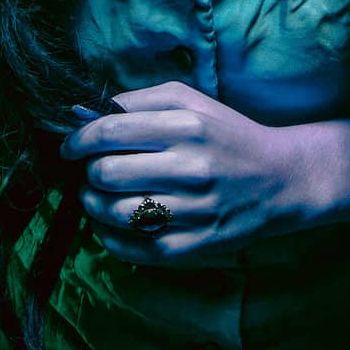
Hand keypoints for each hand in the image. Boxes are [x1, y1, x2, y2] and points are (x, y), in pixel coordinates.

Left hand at [59, 81, 342, 265]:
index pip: (110, 132)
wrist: (280, 179)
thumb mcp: (191, 102)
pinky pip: (134, 248)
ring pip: (115, 213)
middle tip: (91, 170)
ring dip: (93, 204)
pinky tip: (112, 222)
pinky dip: (110, 236)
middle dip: (87, 172)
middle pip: (106, 174)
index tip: (69, 145)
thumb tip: (85, 111)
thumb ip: (139, 100)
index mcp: (186, 127)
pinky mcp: (194, 246)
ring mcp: (192, 211)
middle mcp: (190, 168)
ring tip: (98, 195)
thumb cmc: (228, 134)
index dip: (78, 139)